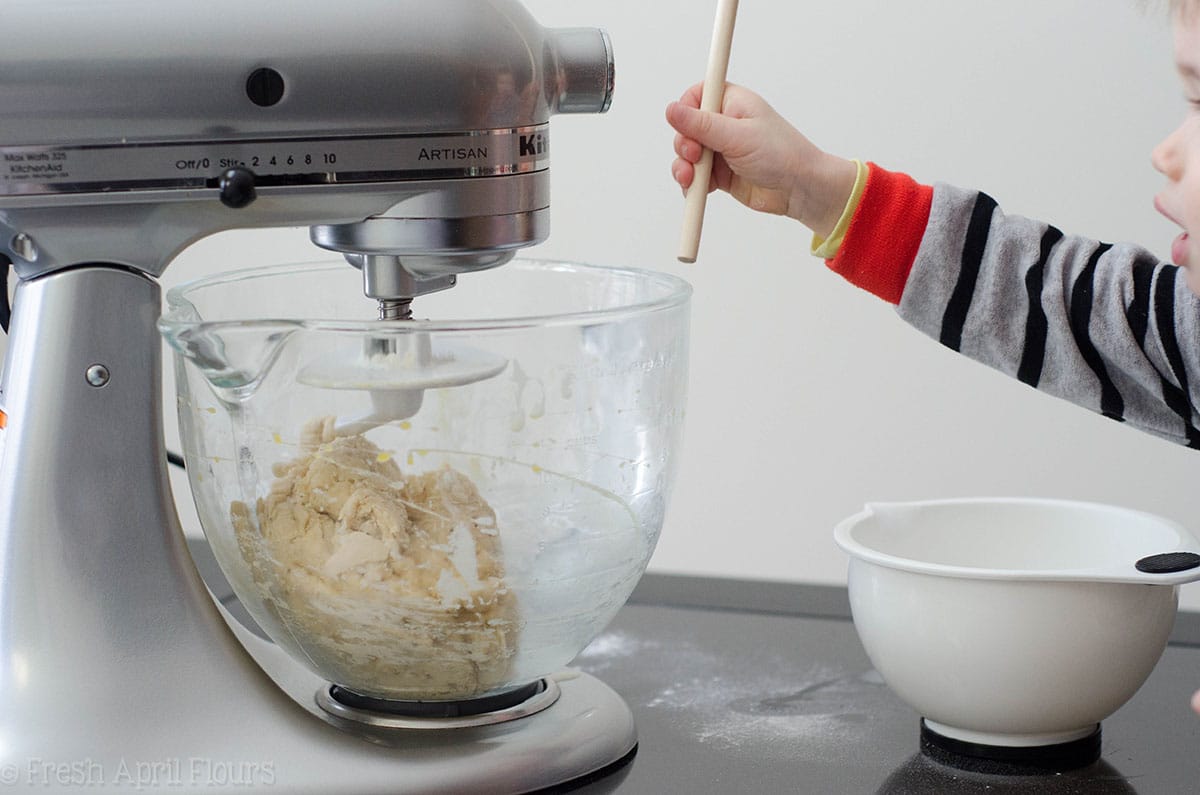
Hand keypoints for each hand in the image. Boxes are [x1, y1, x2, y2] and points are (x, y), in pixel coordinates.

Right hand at [666, 83, 856, 239]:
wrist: (800, 188)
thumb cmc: (781, 154)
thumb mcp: (737, 135)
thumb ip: (701, 124)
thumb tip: (671, 109)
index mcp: (732, 102)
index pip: (697, 95)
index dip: (686, 110)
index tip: (686, 126)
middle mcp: (725, 124)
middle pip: (687, 129)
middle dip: (684, 145)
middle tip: (695, 156)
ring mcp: (722, 150)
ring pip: (688, 155)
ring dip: (685, 167)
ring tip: (693, 179)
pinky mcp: (721, 173)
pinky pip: (696, 177)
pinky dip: (693, 184)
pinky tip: (700, 189)